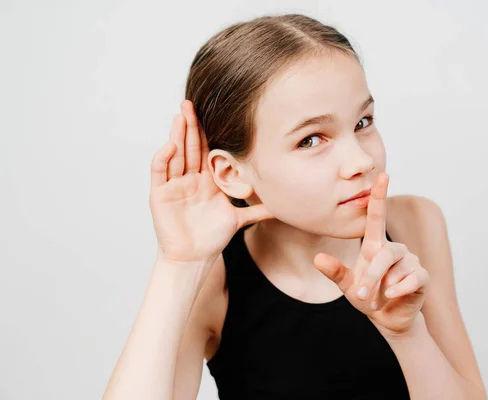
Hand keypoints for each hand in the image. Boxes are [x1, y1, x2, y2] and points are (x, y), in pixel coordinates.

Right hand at [149, 100, 273, 263]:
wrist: (194, 258)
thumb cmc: (213, 238)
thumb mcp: (239, 219)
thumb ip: (258, 210)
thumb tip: (282, 205)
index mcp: (207, 181)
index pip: (205, 151)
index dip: (206, 132)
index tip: (211, 112)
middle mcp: (189, 179)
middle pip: (189, 147)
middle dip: (189, 125)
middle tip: (190, 103)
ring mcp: (174, 185)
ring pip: (175, 155)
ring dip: (176, 135)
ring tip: (180, 115)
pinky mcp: (160, 195)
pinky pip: (160, 172)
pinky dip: (163, 158)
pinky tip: (170, 145)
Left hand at [313, 173, 429, 338]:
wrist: (387, 319)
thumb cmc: (367, 297)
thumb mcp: (347, 285)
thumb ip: (335, 271)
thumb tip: (318, 258)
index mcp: (374, 246)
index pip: (377, 216)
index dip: (379, 196)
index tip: (382, 174)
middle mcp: (393, 250)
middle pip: (384, 254)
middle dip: (371, 277)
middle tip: (361, 296)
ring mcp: (410, 261)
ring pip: (396, 268)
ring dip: (382, 287)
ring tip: (376, 300)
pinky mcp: (422, 276)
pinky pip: (413, 278)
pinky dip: (400, 290)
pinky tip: (392, 296)